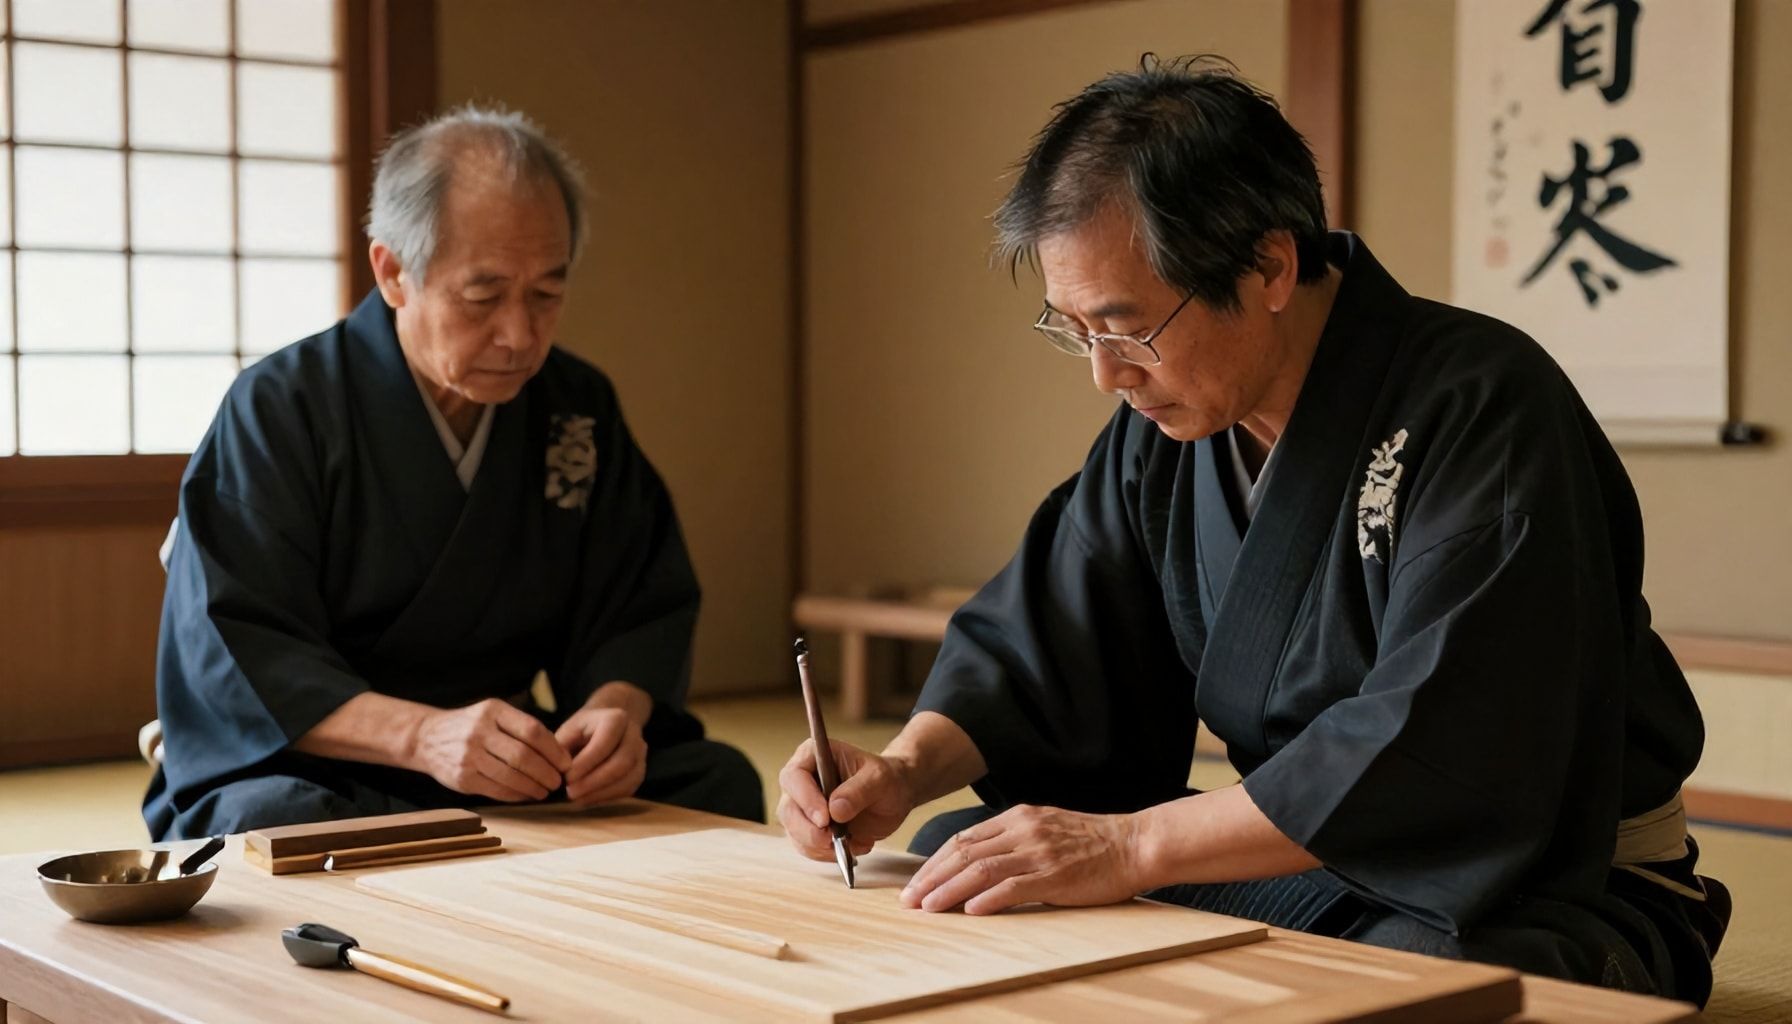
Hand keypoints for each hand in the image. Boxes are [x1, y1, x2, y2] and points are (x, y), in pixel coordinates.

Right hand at [412, 699, 570, 801]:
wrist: (427, 738)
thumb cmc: (471, 726)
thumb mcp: (492, 713)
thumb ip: (520, 726)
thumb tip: (558, 752)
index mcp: (492, 711)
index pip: (532, 730)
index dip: (554, 749)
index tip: (566, 762)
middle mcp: (479, 731)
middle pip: (523, 756)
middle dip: (546, 772)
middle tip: (558, 781)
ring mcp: (468, 755)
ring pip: (511, 776)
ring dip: (533, 787)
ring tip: (545, 791)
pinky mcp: (462, 778)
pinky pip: (496, 790)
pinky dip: (516, 795)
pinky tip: (526, 795)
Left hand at [554, 706, 646, 806]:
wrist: (608, 725)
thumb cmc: (584, 729)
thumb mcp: (569, 730)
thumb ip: (562, 748)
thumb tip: (558, 773)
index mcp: (616, 719)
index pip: (605, 743)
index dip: (586, 763)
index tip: (566, 778)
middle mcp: (634, 735)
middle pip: (622, 763)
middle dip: (595, 782)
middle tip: (570, 793)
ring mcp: (641, 755)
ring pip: (628, 779)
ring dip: (601, 793)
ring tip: (577, 800)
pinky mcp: (639, 772)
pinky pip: (628, 789)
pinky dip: (607, 798)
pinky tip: (588, 799)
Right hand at [778, 739, 914, 859]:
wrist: (893, 796)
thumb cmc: (885, 778)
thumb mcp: (879, 778)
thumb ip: (859, 791)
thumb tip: (835, 810)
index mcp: (812, 756)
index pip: (794, 776)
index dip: (805, 799)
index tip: (825, 818)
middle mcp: (801, 782)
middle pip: (788, 809)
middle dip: (808, 830)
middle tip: (831, 840)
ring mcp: (802, 807)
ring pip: (794, 833)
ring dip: (819, 846)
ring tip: (852, 843)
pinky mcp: (809, 829)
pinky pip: (808, 848)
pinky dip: (828, 854)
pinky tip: (854, 846)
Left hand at [899, 804, 1144, 914]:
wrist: (1133, 844)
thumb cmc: (1090, 843)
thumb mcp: (1044, 829)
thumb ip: (1012, 841)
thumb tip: (975, 862)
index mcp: (1017, 818)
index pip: (964, 840)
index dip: (934, 862)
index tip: (916, 883)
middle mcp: (1023, 830)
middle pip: (964, 853)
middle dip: (932, 877)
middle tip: (910, 899)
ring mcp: (1039, 852)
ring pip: (981, 869)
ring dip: (949, 890)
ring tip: (928, 907)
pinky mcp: (1055, 875)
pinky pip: (1014, 886)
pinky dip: (988, 898)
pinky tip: (970, 909)